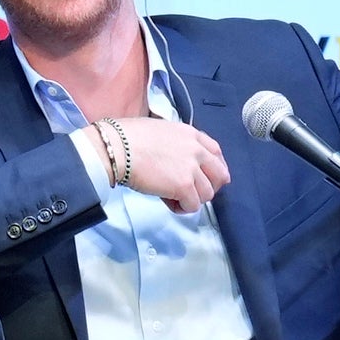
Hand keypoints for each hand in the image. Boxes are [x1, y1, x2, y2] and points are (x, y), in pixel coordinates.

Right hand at [96, 113, 231, 211]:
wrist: (118, 148)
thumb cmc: (128, 139)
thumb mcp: (161, 131)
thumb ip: (176, 144)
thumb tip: (176, 160)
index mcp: (191, 135)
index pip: (216, 152)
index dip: (215, 168)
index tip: (208, 177)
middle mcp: (197, 150)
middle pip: (220, 175)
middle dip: (209, 187)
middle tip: (193, 193)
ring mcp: (192, 169)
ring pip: (208, 194)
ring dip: (193, 199)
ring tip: (174, 197)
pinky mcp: (184, 186)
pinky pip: (193, 205)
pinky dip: (182, 208)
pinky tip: (168, 202)